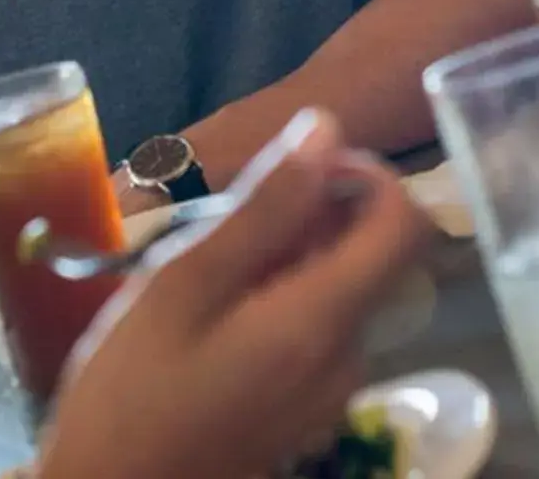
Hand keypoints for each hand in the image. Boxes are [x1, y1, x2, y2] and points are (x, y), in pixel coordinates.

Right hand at [37, 111, 431, 478]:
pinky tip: (212, 315)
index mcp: (324, 321)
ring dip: (287, 258)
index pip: (405, 225)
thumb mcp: (184, 282)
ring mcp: (331, 391)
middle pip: (368, 254)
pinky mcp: (307, 409)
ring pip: (337, 288)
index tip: (300, 165)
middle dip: (311, 216)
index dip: (367, 175)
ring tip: (205, 271)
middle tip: (224, 223)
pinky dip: (279, 299)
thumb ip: (264, 207)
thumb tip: (328, 129)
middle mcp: (349, 358)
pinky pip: (317, 328)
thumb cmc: (132, 389)